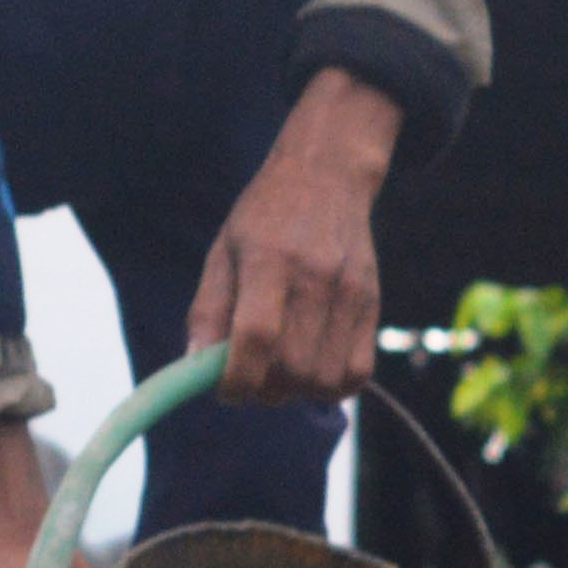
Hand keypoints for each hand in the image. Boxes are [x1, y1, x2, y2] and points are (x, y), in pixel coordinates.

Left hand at [188, 69, 402, 402]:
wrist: (326, 176)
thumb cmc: (264, 219)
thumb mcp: (223, 251)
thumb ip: (207, 309)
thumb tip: (195, 366)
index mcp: (268, 259)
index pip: (256, 337)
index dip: (237, 378)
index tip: (224, 389)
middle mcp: (314, 277)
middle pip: (293, 367)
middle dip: (264, 390)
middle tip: (250, 377)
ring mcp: (349, 292)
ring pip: (325, 379)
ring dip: (296, 391)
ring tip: (280, 371)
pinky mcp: (372, 303)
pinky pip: (357, 374)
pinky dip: (330, 386)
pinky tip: (311, 367)